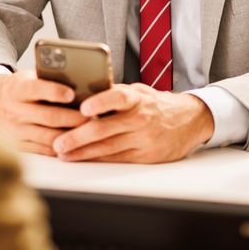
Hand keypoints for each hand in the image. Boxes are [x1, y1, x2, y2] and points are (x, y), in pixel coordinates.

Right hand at [0, 71, 86, 155]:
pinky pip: (44, 150)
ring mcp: (16, 130)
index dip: (54, 91)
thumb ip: (48, 79)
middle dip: (74, 118)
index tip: (72, 94)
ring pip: (48, 137)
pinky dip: (62, 148)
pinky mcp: (18, 145)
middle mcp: (15, 111)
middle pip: (48, 117)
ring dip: (71, 136)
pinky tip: (76, 145)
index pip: (36, 89)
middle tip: (94, 118)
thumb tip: (80, 81)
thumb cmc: (19, 88)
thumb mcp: (28, 77)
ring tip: (89, 132)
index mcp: (17, 89)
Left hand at [52, 84, 214, 162]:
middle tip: (58, 142)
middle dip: (77, 138)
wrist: (190, 120)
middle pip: (104, 129)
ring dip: (82, 152)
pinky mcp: (145, 156)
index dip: (100, 102)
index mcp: (138, 99)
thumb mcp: (139, 91)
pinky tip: (82, 158)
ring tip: (63, 153)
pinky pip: (116, 159)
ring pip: (107, 148)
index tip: (83, 107)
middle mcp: (140, 119)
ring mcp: (143, 140)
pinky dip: (97, 158)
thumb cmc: (156, 104)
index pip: (118, 97)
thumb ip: (114, 94)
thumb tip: (82, 94)